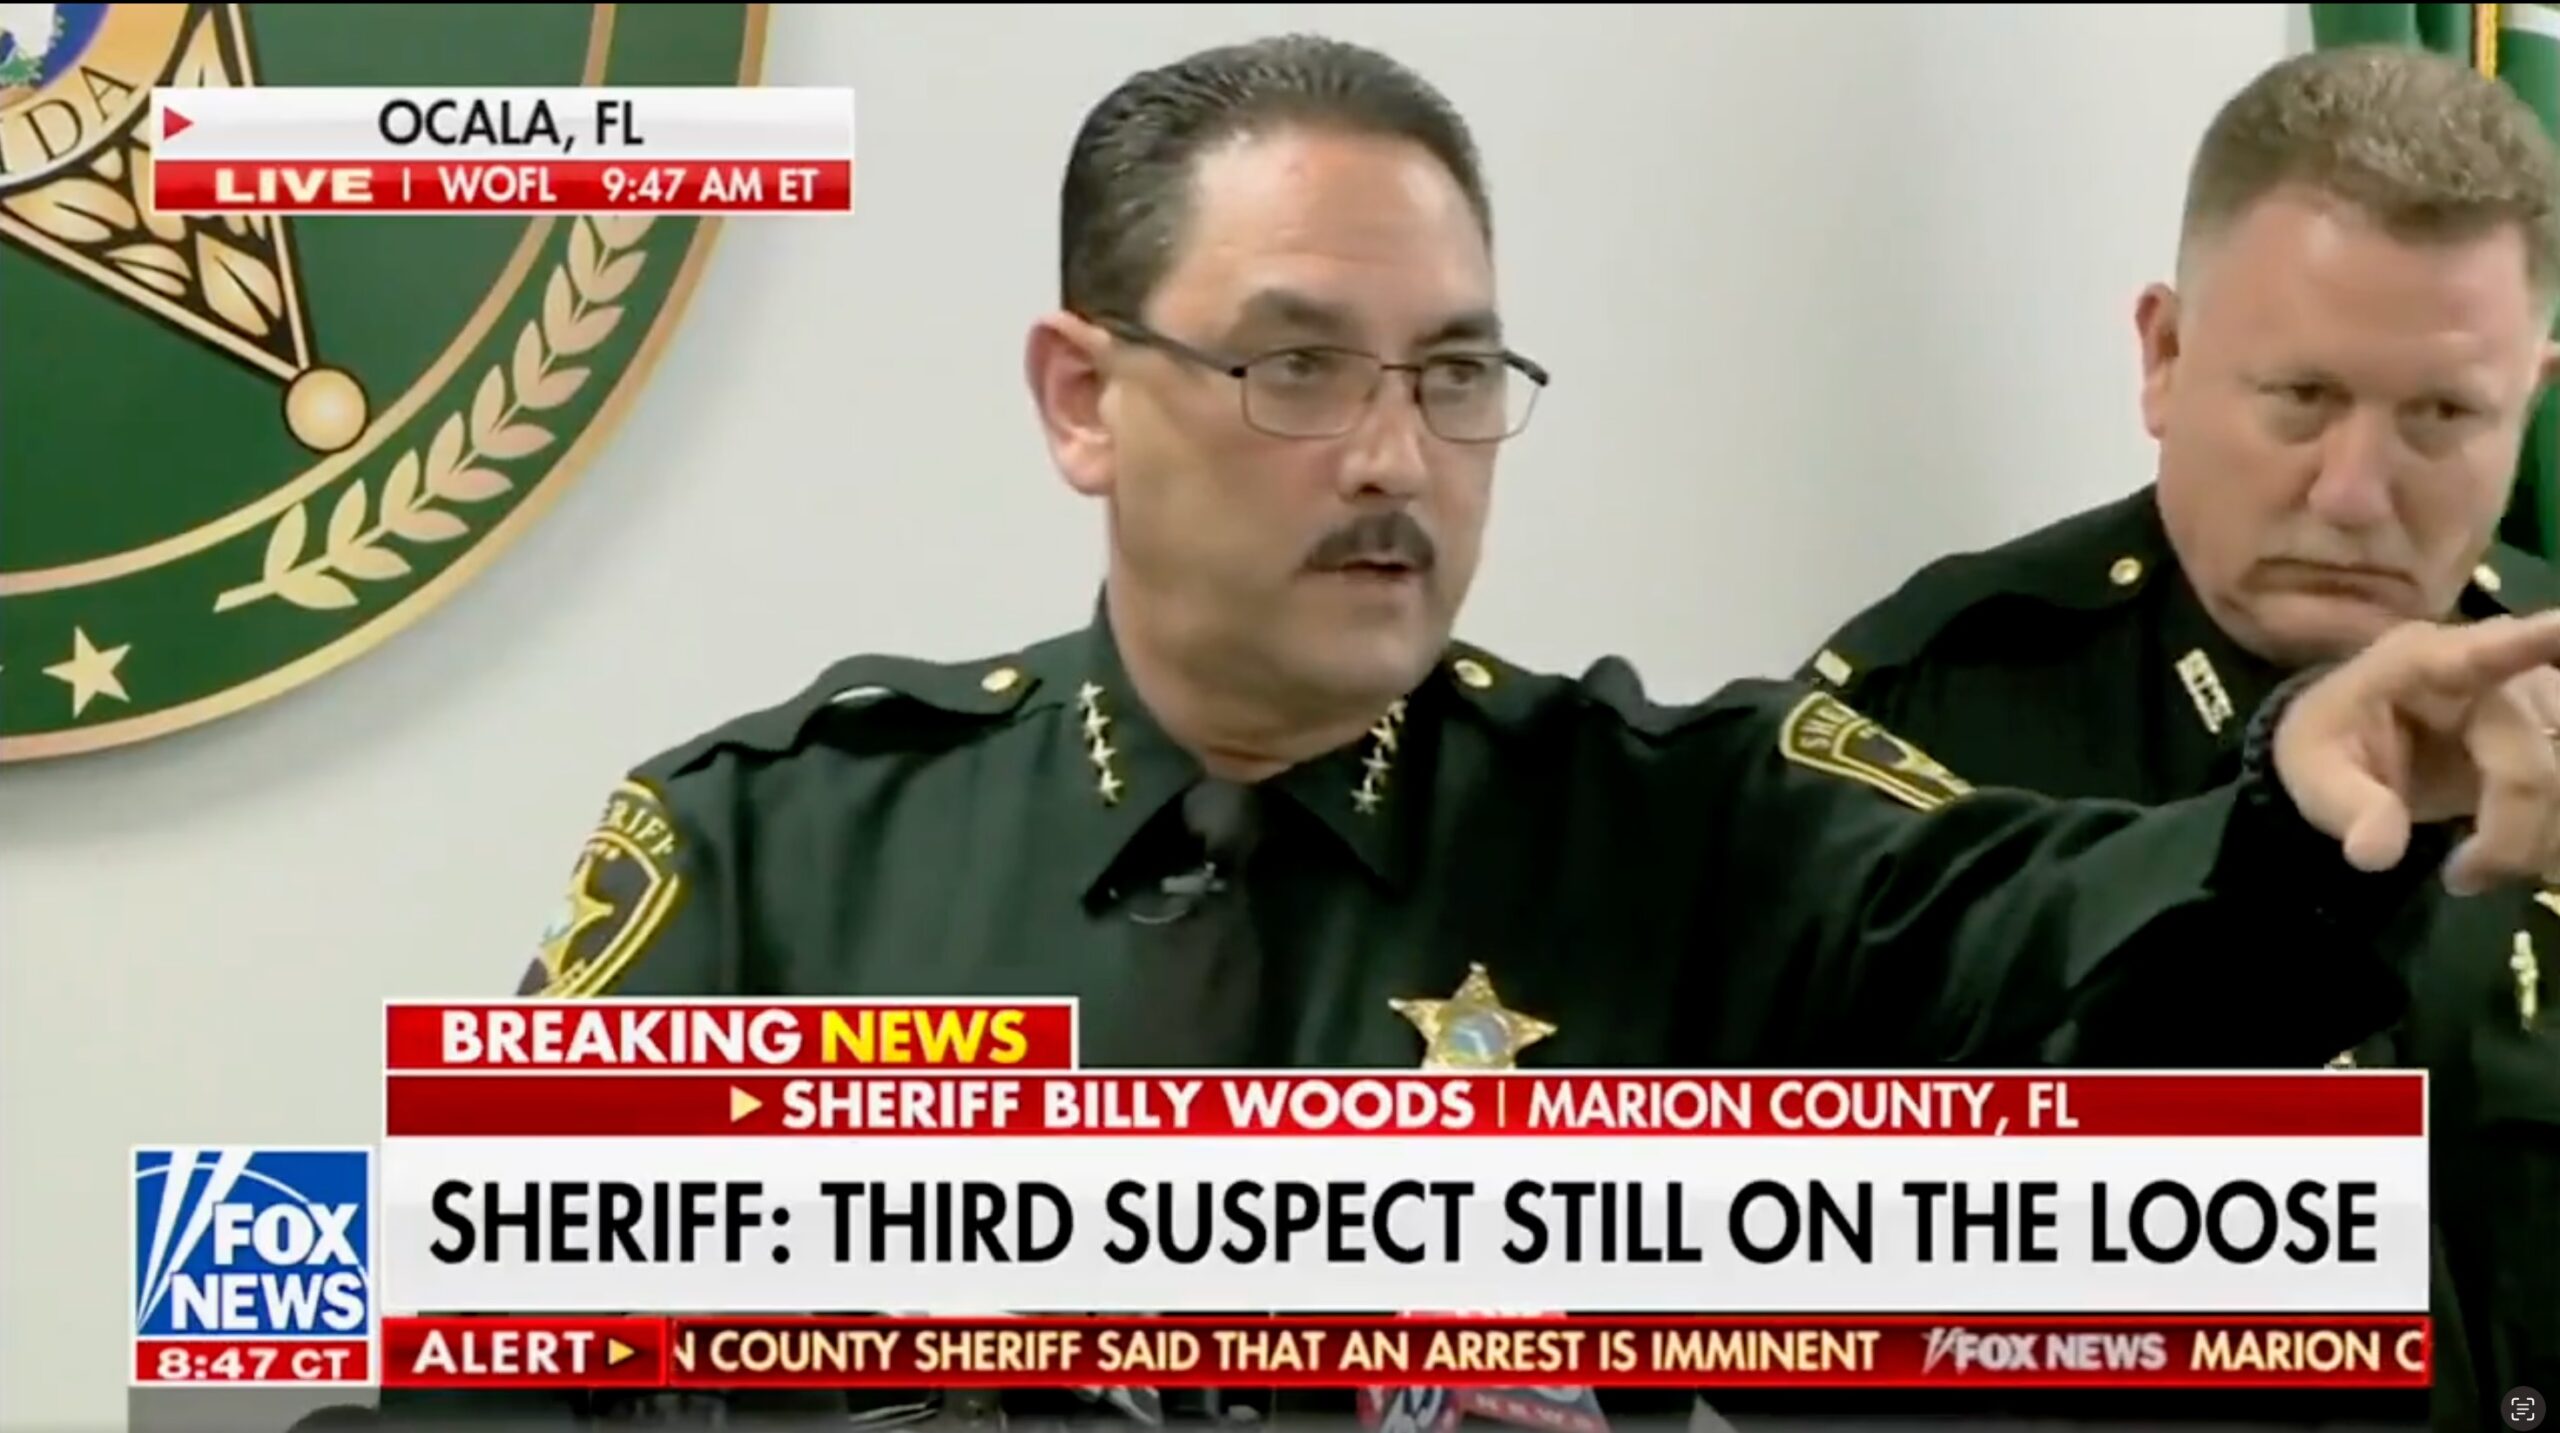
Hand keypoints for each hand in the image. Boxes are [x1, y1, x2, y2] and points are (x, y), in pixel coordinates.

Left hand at [2274, 612, 2559, 892]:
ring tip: (2479, 867)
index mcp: (2424, 663)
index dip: (2534, 643)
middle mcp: (2497, 675)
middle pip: (2535, 766)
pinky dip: (2552, 836)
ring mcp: (2538, 702)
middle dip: (2509, 837)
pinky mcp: (2557, 733)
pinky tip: (2525, 857)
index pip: (2486, 652)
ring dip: (2539, 840)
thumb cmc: (2336, 740)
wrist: (2360, 744)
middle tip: (2461, 878)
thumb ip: (2346, 805)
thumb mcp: (2313, 770)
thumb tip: (2376, 853)